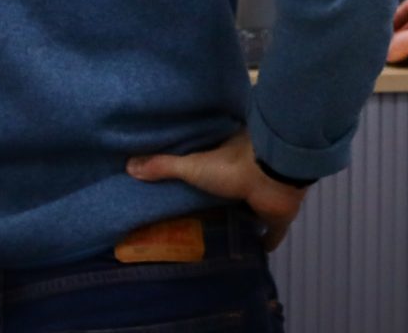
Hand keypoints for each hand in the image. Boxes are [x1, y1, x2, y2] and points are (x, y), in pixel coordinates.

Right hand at [127, 131, 306, 250]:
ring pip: (254, 208)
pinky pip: (272, 232)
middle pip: (236, 188)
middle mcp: (252, 175)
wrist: (274, 175)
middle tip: (205, 214)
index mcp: (233, 156)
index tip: (197, 183)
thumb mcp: (193, 165)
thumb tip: (129, 165)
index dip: (208, 172)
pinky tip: (258, 251)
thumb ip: (164, 166)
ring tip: (226, 232)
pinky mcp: (278, 216)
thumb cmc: (232, 166)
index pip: (218, 163)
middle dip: (225, 199)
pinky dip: (267, 240)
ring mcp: (267, 196)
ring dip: (245, 218)